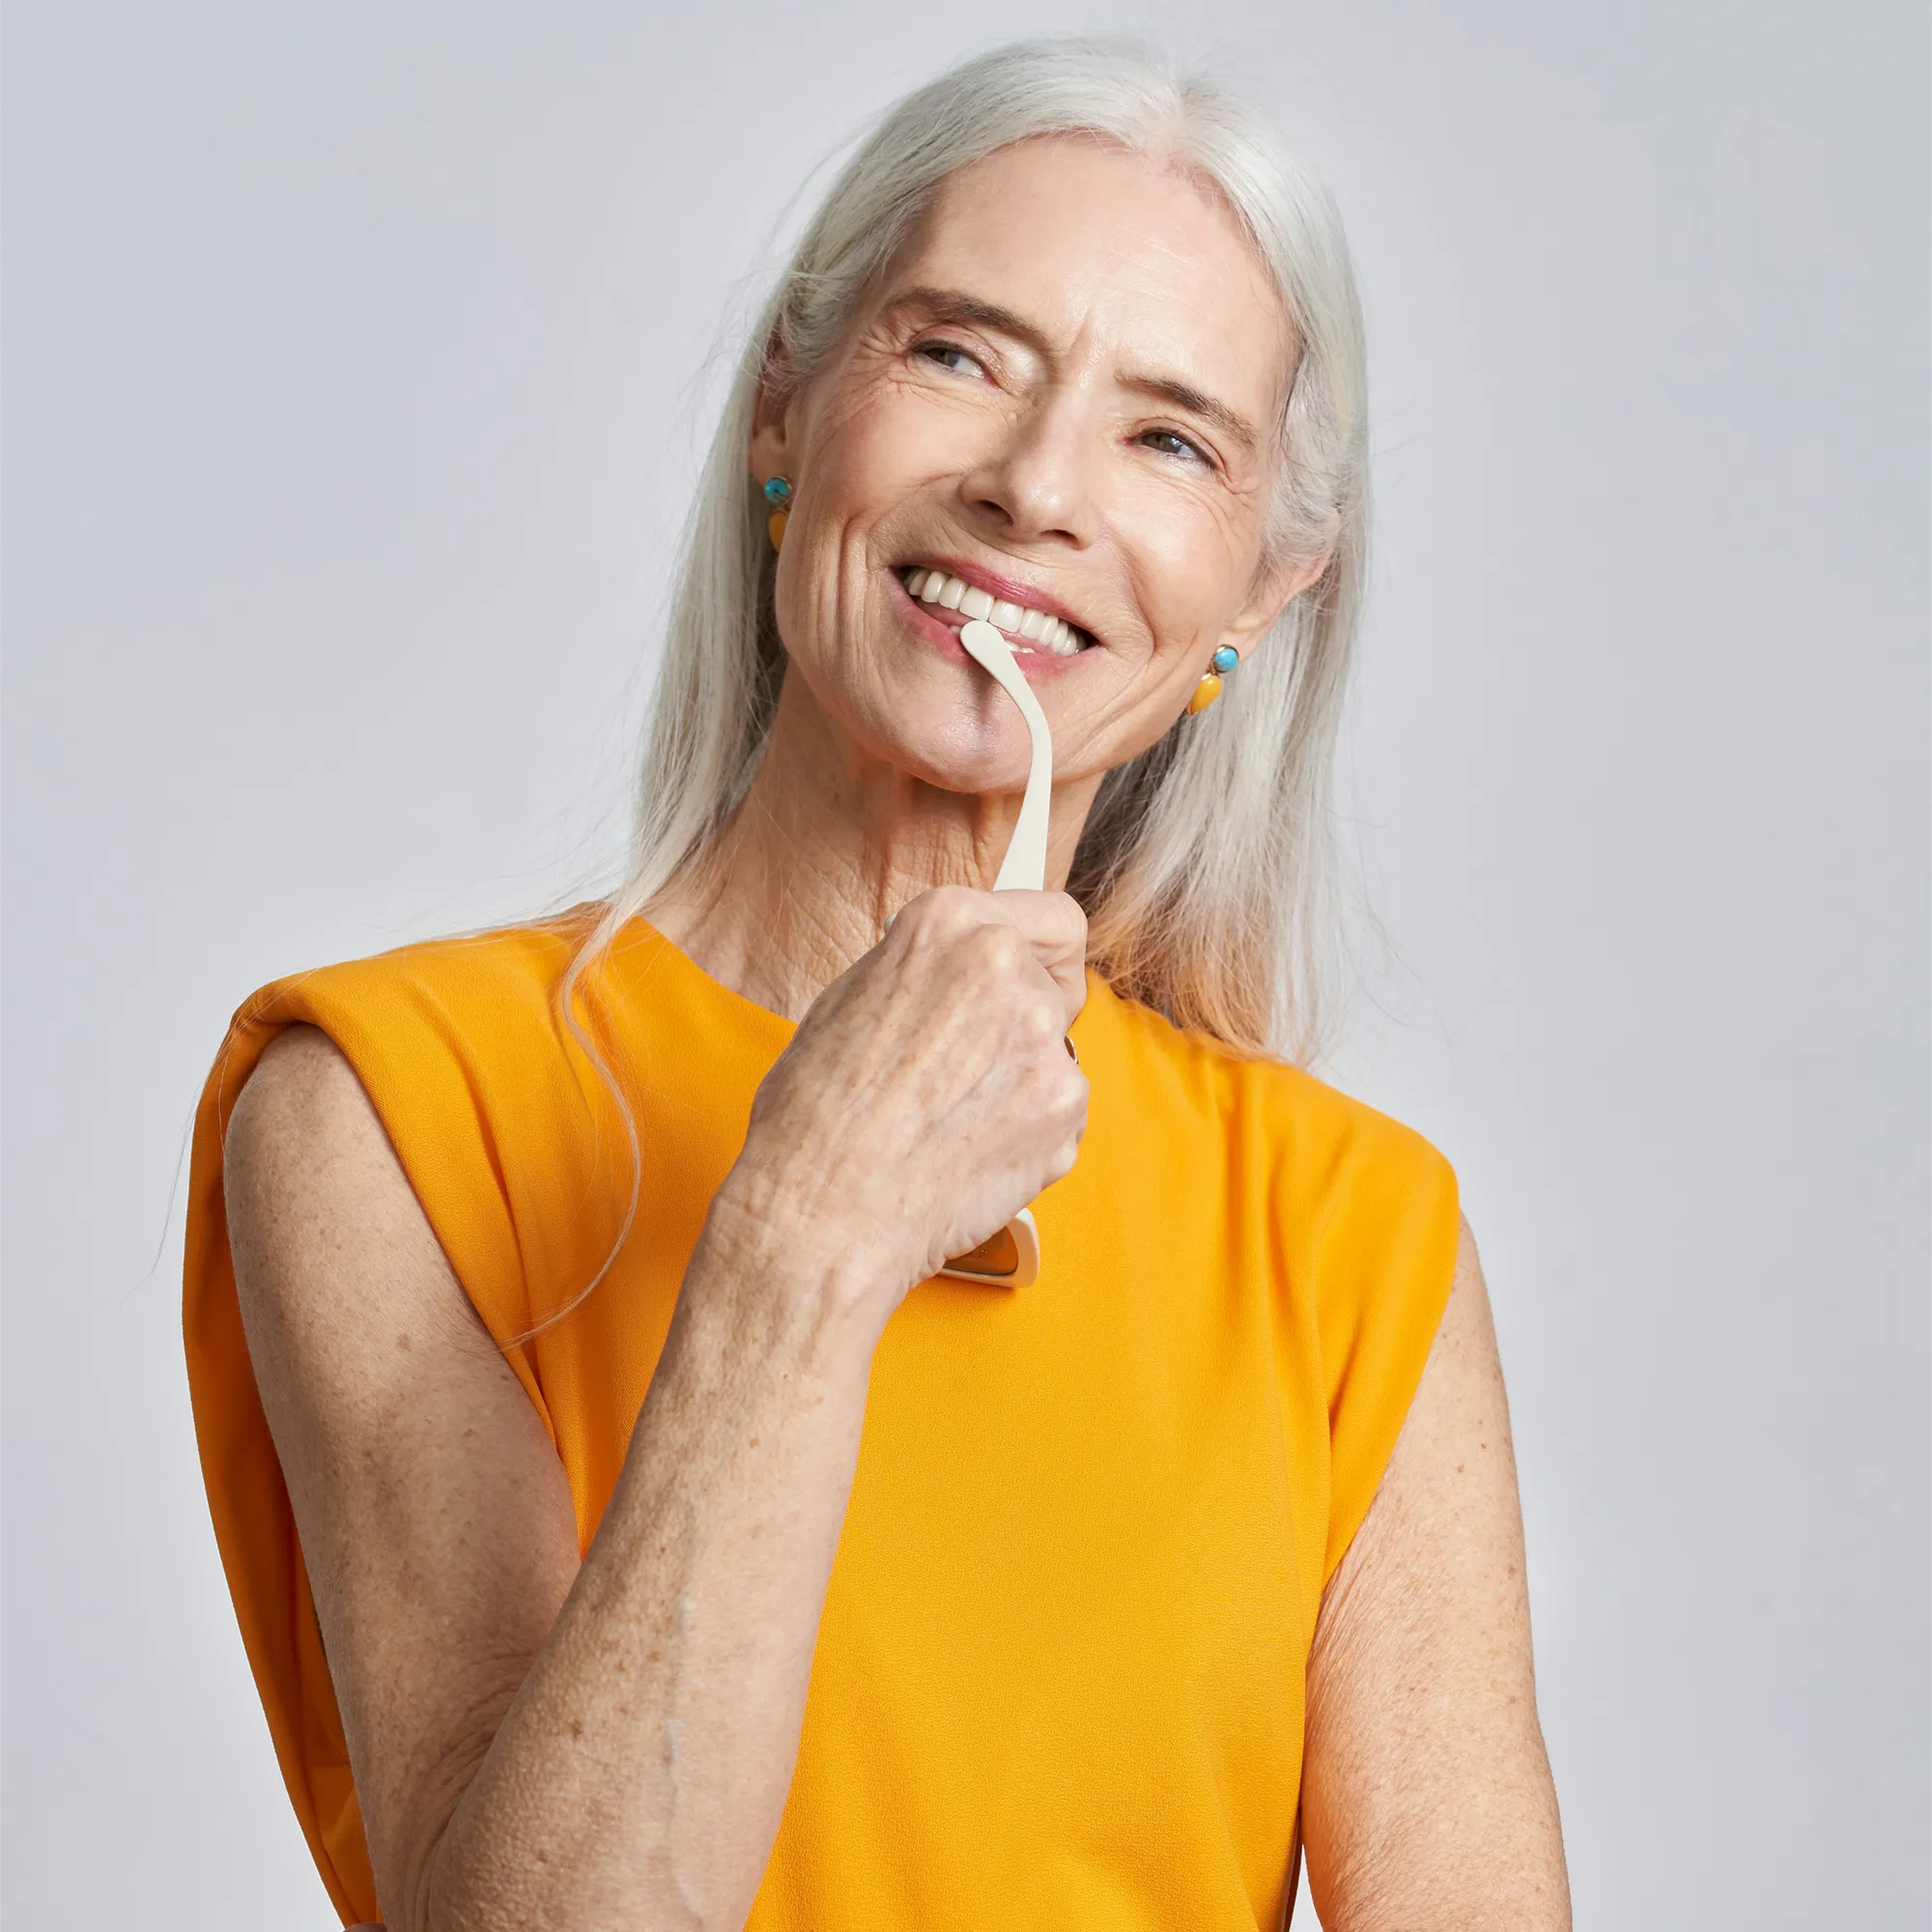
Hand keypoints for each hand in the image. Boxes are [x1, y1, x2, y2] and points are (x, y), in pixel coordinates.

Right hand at [710, 886, 1088, 1322]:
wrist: (822, 1209)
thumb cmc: (814, 1114)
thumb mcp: (851, 998)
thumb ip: (925, 971)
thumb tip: (958, 975)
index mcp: (948, 922)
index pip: (1050, 920)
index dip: (1040, 956)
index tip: (1031, 980)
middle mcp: (1005, 965)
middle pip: (1053, 990)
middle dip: (1020, 1027)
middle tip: (964, 1074)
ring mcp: (1043, 1037)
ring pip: (1054, 1055)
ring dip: (1020, 1082)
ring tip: (949, 1123)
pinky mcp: (1064, 1106)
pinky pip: (1061, 1113)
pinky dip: (1028, 1134)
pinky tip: (966, 1152)